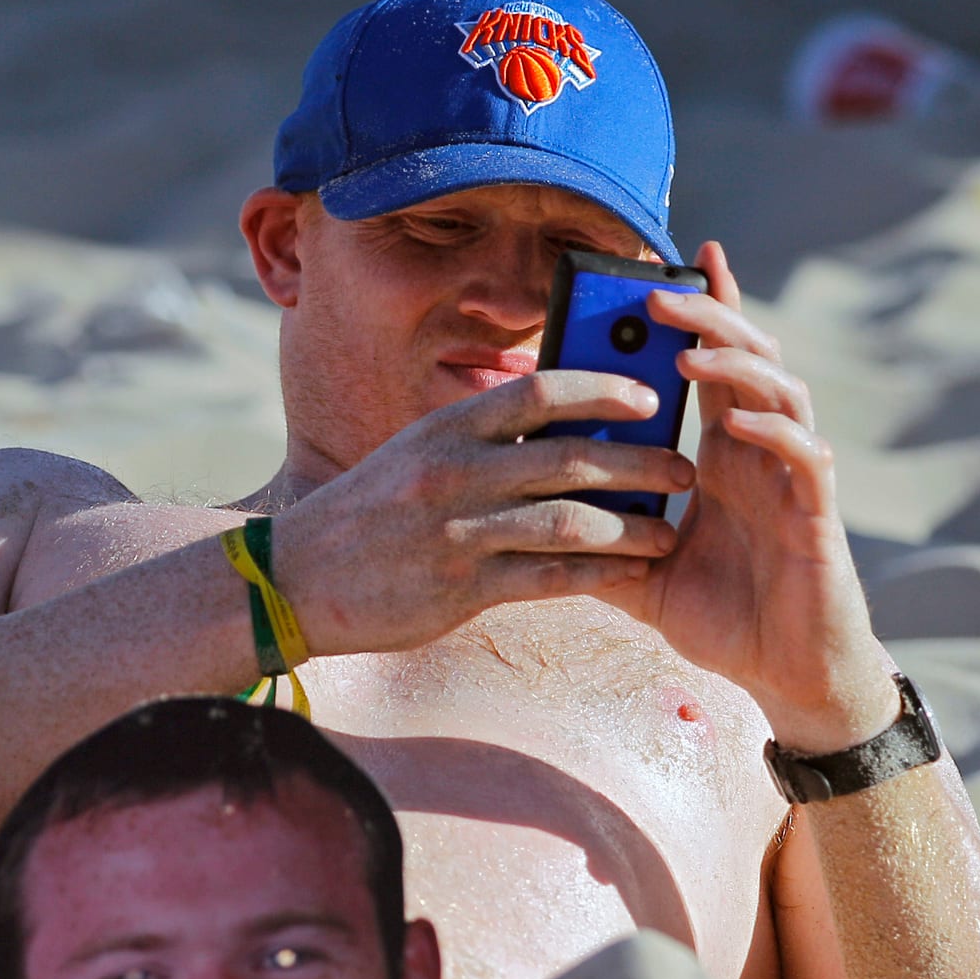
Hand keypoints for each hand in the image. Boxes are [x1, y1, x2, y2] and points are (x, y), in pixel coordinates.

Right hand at [270, 369, 695, 658]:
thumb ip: (478, 442)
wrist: (295, 580)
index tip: (649, 397)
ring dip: (632, 527)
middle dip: (641, 463)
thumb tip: (555, 426)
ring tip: (669, 533)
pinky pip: (548, 580)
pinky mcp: (460, 590)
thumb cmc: (365, 516)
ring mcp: (457, 533)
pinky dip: (596, 576)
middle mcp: (454, 473)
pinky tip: (627, 575)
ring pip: (570, 522)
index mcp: (445, 430)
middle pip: (571, 457)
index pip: (539, 391)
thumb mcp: (413, 456)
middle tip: (684, 469)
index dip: (603, 389)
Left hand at [626, 243, 895, 753]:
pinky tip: (739, 423)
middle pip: (749, 360)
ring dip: (738, 366)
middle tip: (659, 293)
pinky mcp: (816, 516)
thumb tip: (530, 522)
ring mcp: (792, 479)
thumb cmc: (726, 622)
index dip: (703, 315)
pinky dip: (774, 433)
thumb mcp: (644, 577)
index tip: (671, 266)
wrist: (787, 679)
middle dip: (710, 318)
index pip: (714, 368)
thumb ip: (599, 543)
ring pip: (782, 392)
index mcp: (723, 458)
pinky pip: (804, 457)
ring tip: (688, 353)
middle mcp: (761, 455)